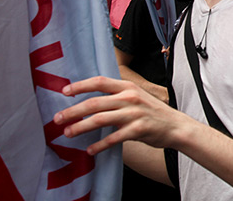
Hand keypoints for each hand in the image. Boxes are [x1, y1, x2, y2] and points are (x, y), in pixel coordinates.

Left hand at [54, 76, 189, 155]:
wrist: (175, 126)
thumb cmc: (152, 112)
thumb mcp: (136, 97)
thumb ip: (117, 96)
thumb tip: (90, 101)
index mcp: (128, 86)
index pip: (100, 82)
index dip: (80, 86)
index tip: (64, 92)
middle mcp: (130, 97)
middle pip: (95, 102)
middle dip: (73, 111)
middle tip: (57, 119)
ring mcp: (134, 113)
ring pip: (100, 119)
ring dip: (81, 127)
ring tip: (68, 133)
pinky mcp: (138, 130)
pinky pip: (114, 138)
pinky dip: (100, 145)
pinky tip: (90, 150)